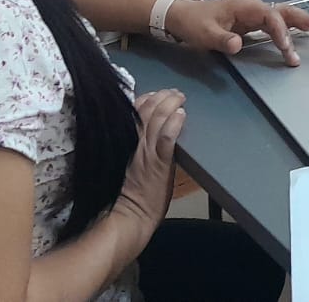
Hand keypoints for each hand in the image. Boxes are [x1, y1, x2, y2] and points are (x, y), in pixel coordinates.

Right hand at [110, 90, 185, 238]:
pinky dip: (174, 124)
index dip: (146, 99)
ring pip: (158, 119)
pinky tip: (181, 114)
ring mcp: (148, 152)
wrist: (129, 216)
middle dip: (162, 97)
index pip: (133, 111)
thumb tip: (144, 134)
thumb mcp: (127, 164)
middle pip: (147, 110)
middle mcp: (136, 142)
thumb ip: (134, 147)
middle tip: (173, 92)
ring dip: (170, 104)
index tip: (155, 94)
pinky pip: (166, 139)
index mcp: (126, 142)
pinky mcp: (159, 163)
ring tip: (180, 97)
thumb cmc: (127, 195)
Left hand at [165, 0, 308, 65]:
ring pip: (283, 15)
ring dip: (302, 22)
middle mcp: (254, 6)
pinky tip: (302, 33)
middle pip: (284, 11)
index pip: (271, 17)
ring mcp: (254, 13)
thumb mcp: (204, 33)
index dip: (281, 32)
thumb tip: (239, 45)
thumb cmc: (193, 22)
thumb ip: (223, 39)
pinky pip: (276, 22)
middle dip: (304, 20)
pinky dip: (291, 27)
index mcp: (245, 6)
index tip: (287, 49)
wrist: (181, 16)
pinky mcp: (253, 20)